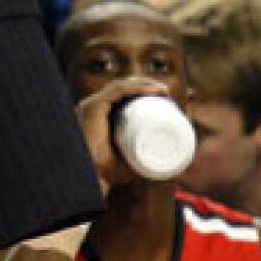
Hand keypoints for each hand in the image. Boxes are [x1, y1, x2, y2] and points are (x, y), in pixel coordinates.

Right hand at [76, 75, 170, 193]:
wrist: (89, 177)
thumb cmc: (106, 173)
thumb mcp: (128, 164)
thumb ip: (142, 163)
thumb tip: (170, 169)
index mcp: (98, 115)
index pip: (120, 95)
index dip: (140, 90)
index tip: (162, 96)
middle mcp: (93, 107)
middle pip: (121, 87)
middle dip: (144, 84)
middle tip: (165, 92)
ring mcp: (92, 105)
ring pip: (120, 85)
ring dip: (143, 83)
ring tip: (162, 89)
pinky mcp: (93, 106)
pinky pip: (117, 90)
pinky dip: (135, 87)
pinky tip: (150, 88)